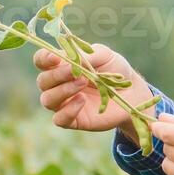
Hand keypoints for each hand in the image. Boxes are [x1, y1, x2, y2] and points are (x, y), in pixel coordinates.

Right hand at [33, 43, 156, 135]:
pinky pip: (59, 119)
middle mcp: (59, 84)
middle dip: (57, 75)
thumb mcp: (104, 55)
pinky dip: (68, 110)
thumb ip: (87, 55)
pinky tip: (82, 101)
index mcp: (61, 65)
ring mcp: (64, 103)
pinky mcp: (73, 119)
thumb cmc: (115, 69)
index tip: (55, 58)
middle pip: (43, 81)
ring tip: (83, 83)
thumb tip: (72, 60)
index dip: (43, 59)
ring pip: (47, 99)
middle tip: (75, 71)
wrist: (132, 91)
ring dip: (63, 91)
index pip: (41, 61)